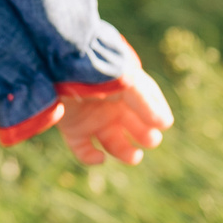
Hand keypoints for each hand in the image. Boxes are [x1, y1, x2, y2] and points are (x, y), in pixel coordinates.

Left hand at [58, 69, 173, 166]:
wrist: (56, 64)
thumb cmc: (96, 70)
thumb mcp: (125, 82)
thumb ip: (145, 103)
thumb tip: (165, 124)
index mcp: (124, 88)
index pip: (147, 102)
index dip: (156, 113)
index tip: (164, 124)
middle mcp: (109, 104)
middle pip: (132, 126)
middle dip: (144, 135)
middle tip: (151, 140)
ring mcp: (91, 117)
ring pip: (112, 141)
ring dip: (124, 152)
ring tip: (134, 157)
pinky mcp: (73, 128)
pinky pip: (83, 149)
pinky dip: (90, 158)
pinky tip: (99, 158)